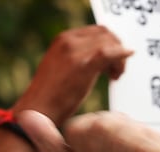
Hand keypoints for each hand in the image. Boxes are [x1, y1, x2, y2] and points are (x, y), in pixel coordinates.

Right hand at [15, 26, 132, 123]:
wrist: (38, 111)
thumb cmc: (50, 97)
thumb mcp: (61, 69)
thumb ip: (77, 59)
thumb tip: (99, 61)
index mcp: (62, 39)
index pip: (96, 31)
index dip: (110, 43)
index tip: (113, 60)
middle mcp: (68, 40)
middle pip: (106, 34)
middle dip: (117, 49)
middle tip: (117, 70)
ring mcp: (75, 51)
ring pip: (110, 43)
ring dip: (119, 59)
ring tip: (116, 76)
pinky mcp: (83, 65)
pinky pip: (109, 53)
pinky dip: (121, 58)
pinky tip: (121, 70)